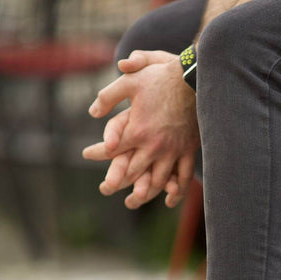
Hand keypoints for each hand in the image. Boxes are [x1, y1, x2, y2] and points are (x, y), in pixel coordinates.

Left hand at [84, 50, 199, 207]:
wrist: (195, 78)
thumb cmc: (161, 77)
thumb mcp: (130, 81)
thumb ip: (108, 96)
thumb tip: (92, 113)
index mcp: (137, 130)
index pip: (111, 149)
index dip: (96, 152)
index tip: (86, 154)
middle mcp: (154, 146)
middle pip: (132, 172)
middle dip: (116, 182)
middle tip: (105, 189)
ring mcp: (173, 151)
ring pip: (157, 181)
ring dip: (143, 194)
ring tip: (132, 201)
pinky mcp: (188, 150)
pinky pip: (183, 177)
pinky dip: (177, 191)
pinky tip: (170, 199)